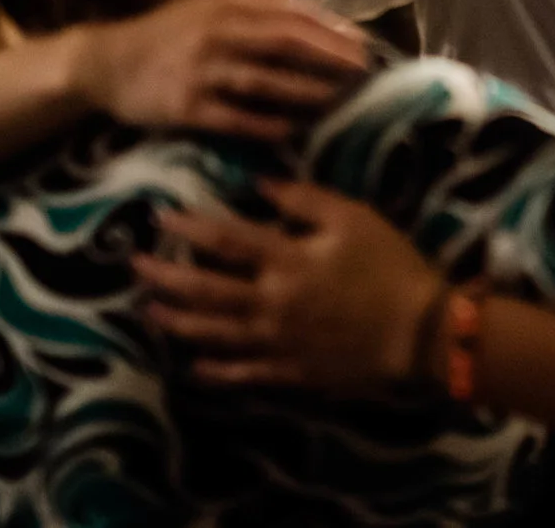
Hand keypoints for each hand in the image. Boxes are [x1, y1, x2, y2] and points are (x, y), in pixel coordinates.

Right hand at [71, 0, 367, 141]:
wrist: (105, 62)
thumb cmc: (169, 36)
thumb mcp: (211, 10)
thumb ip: (258, 14)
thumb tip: (317, 24)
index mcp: (228, 6)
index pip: (292, 14)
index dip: (332, 30)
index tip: (365, 44)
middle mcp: (217, 33)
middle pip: (285, 42)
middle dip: (329, 57)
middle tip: (363, 73)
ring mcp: (200, 70)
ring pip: (264, 80)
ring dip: (306, 90)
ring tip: (339, 101)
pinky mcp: (184, 106)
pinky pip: (235, 117)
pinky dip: (267, 123)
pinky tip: (294, 130)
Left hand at [137, 179, 443, 392]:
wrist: (419, 333)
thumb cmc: (391, 267)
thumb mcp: (355, 218)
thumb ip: (306, 199)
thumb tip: (260, 182)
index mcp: (287, 260)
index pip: (226, 239)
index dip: (190, 227)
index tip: (161, 216)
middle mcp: (270, 302)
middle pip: (206, 290)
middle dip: (166, 278)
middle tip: (136, 267)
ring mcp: (276, 341)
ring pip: (213, 332)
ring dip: (177, 322)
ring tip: (150, 311)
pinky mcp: (289, 371)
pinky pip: (242, 372)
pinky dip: (215, 369)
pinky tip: (194, 365)